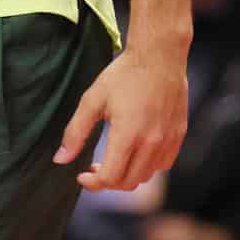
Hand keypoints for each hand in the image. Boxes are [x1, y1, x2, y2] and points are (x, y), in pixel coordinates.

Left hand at [55, 39, 187, 191]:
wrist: (159, 56)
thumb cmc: (123, 75)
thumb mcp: (93, 100)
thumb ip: (75, 132)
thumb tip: (60, 159)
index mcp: (127, 135)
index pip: (110, 178)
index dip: (93, 183)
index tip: (82, 176)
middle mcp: (151, 143)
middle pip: (127, 183)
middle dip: (107, 182)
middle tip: (94, 168)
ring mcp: (168, 141)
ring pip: (145, 176)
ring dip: (126, 176)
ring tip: (114, 160)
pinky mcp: (178, 136)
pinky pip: (163, 165)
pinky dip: (146, 167)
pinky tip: (135, 152)